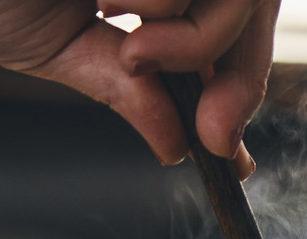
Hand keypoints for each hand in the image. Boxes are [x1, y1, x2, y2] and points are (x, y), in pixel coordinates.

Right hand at [0, 0, 277, 177]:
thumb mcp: (55, 46)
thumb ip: (121, 86)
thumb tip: (176, 146)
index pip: (230, 29)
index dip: (243, 85)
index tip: (230, 156)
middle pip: (251, 6)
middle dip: (240, 75)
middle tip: (210, 132)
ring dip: (193, 35)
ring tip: (125, 32)